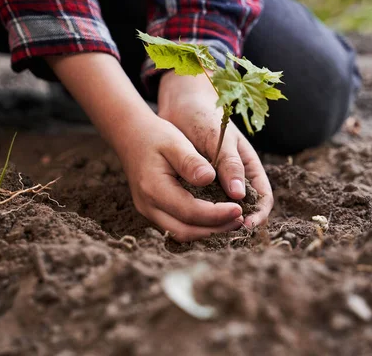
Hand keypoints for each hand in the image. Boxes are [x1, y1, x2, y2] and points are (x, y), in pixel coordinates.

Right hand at [46, 53, 242, 241]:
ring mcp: (148, 212)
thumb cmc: (156, 136)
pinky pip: (177, 228)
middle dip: (215, 230)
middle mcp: (148, 206)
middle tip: (240, 220)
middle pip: (185, 231)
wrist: (131, 136)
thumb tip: (210, 178)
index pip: (190, 212)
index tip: (239, 209)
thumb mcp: (176, 142)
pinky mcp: (153, 212)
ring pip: (181, 234)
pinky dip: (198, 227)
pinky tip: (217, 219)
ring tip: (233, 221)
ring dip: (208, 232)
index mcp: (154, 188)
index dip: (217, 215)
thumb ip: (191, 162)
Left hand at [157, 71, 273, 227]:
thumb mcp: (221, 139)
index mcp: (248, 167)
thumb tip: (240, 195)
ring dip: (216, 224)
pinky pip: (201, 207)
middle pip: (243, 210)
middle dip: (236, 225)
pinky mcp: (196, 185)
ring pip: (221, 212)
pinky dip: (198, 216)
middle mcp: (234, 179)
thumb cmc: (206, 117)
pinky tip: (189, 223)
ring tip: (206, 234)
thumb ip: (229, 164)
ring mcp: (216, 183)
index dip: (258, 215)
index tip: (245, 225)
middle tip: (224, 237)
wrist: (181, 104)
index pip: (263, 198)